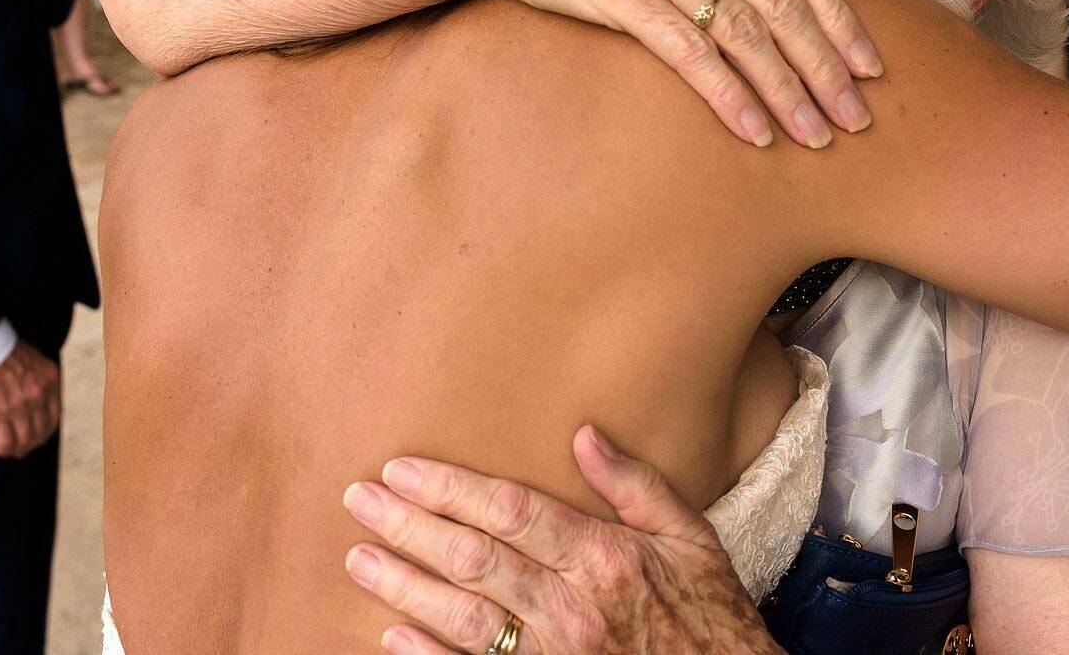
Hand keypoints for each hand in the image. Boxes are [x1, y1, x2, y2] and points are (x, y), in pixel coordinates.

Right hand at [0, 340, 60, 458]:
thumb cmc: (0, 348)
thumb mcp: (32, 358)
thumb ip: (38, 378)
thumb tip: (35, 401)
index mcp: (50, 378)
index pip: (53, 416)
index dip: (44, 432)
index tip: (37, 438)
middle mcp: (40, 393)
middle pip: (40, 432)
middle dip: (29, 444)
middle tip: (19, 450)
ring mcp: (20, 404)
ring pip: (23, 440)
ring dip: (15, 450)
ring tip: (5, 450)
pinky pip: (5, 441)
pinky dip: (1, 449)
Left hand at [343, 425, 779, 654]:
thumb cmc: (711, 616)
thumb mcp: (691, 538)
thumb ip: (634, 485)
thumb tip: (583, 434)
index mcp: (603, 557)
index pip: (509, 511)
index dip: (449, 488)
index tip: (403, 470)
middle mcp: (571, 606)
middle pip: (472, 558)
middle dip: (408, 526)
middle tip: (357, 500)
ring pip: (462, 617)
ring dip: (404, 586)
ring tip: (359, 559)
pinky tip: (392, 636)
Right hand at [475, 0, 880, 148]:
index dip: (843, 22)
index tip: (872, 69)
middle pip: (785, 9)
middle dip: (827, 71)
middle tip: (857, 121)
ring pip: (747, 36)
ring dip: (788, 93)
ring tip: (814, 137)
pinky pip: (691, 53)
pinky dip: (729, 96)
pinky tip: (753, 131)